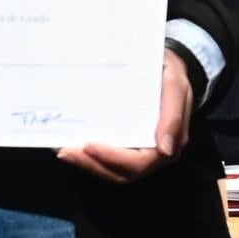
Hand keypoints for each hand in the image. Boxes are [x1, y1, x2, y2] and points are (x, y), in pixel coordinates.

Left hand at [64, 46, 195, 180]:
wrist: (164, 65)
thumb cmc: (169, 74)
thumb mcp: (175, 85)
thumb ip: (173, 115)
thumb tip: (165, 149)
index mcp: (168, 144)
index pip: (139, 162)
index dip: (113, 158)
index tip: (89, 144)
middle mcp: (154, 154)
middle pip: (121, 172)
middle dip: (92, 164)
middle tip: (65, 151)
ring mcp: (139, 152)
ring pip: (111, 170)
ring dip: (87, 163)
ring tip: (63, 150)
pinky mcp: (126, 146)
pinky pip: (107, 160)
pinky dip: (88, 156)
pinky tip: (69, 144)